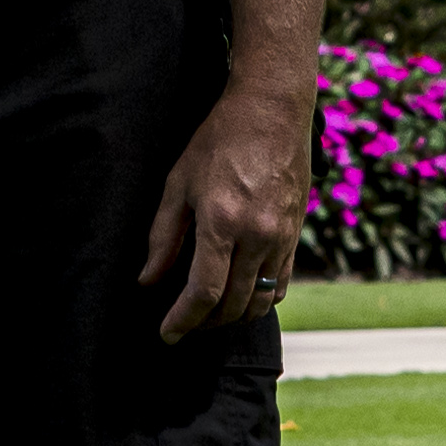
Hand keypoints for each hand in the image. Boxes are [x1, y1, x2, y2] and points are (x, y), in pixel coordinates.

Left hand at [139, 79, 311, 343]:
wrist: (273, 111)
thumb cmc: (219, 140)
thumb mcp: (178, 183)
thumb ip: (163, 236)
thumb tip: (149, 279)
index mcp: (222, 222)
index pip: (203, 292)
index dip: (183, 321)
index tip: (166, 334)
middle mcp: (257, 236)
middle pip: (232, 305)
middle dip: (204, 324)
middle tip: (182, 326)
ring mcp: (282, 237)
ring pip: (259, 301)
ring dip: (232, 318)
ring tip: (208, 317)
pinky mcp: (296, 235)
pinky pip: (281, 284)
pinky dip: (259, 301)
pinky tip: (240, 298)